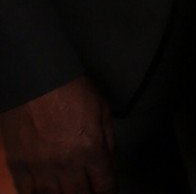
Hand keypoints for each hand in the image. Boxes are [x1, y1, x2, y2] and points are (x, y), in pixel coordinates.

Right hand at [0, 76, 116, 192]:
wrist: (35, 81)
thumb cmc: (71, 90)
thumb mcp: (102, 111)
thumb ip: (107, 140)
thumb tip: (109, 161)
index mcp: (90, 149)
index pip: (104, 183)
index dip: (108, 191)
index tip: (108, 192)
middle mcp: (66, 163)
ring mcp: (39, 166)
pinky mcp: (19, 164)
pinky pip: (27, 191)